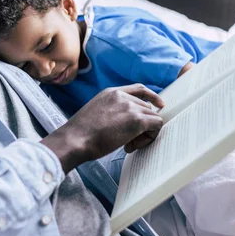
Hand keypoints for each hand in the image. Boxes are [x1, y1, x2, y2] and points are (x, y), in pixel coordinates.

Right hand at [41, 84, 164, 173]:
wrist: (76, 139)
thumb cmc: (81, 133)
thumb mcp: (96, 113)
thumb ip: (112, 111)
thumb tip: (126, 122)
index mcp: (111, 92)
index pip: (139, 89)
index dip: (152, 97)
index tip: (159, 105)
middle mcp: (122, 96)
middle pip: (147, 108)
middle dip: (142, 125)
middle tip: (129, 141)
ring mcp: (130, 106)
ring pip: (153, 117)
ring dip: (145, 133)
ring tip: (128, 145)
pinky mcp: (137, 120)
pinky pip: (156, 125)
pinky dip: (149, 137)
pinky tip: (132, 146)